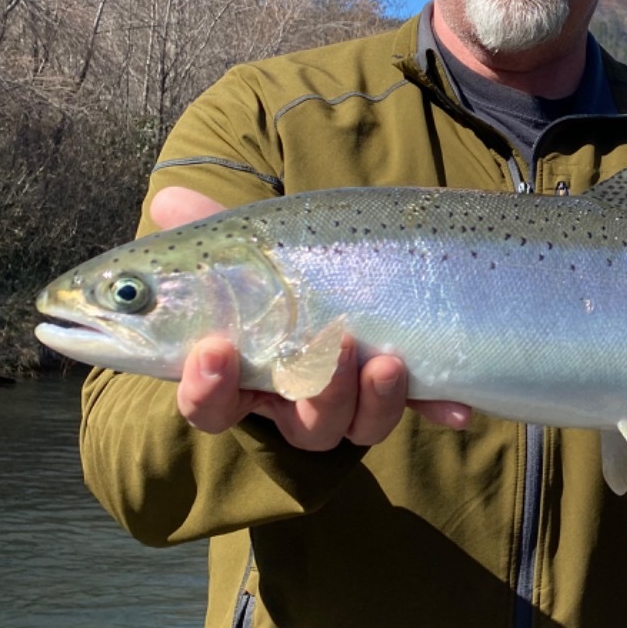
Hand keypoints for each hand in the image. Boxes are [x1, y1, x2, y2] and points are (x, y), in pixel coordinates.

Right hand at [150, 185, 472, 446]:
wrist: (352, 263)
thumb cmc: (280, 266)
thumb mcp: (248, 246)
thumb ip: (207, 231)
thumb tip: (167, 201)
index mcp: (243, 374)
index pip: (209, 404)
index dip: (206, 387)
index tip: (216, 350)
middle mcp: (297, 399)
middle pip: (301, 425)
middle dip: (319, 391)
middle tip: (336, 344)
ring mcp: (354, 399)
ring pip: (358, 426)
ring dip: (374, 401)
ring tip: (388, 362)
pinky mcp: (404, 391)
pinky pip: (422, 408)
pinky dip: (437, 404)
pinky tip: (458, 406)